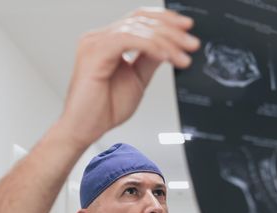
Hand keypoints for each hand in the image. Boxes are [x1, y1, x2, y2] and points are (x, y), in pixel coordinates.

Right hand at [59, 7, 199, 145]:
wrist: (84, 129)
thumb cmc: (103, 110)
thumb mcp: (137, 80)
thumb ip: (149, 60)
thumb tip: (168, 46)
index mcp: (107, 42)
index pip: (139, 19)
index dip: (165, 20)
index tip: (188, 29)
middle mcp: (99, 38)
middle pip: (141, 19)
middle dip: (171, 31)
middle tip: (191, 44)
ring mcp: (95, 43)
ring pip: (137, 28)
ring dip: (166, 41)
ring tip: (182, 56)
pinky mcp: (94, 53)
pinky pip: (128, 39)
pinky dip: (150, 46)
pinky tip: (165, 57)